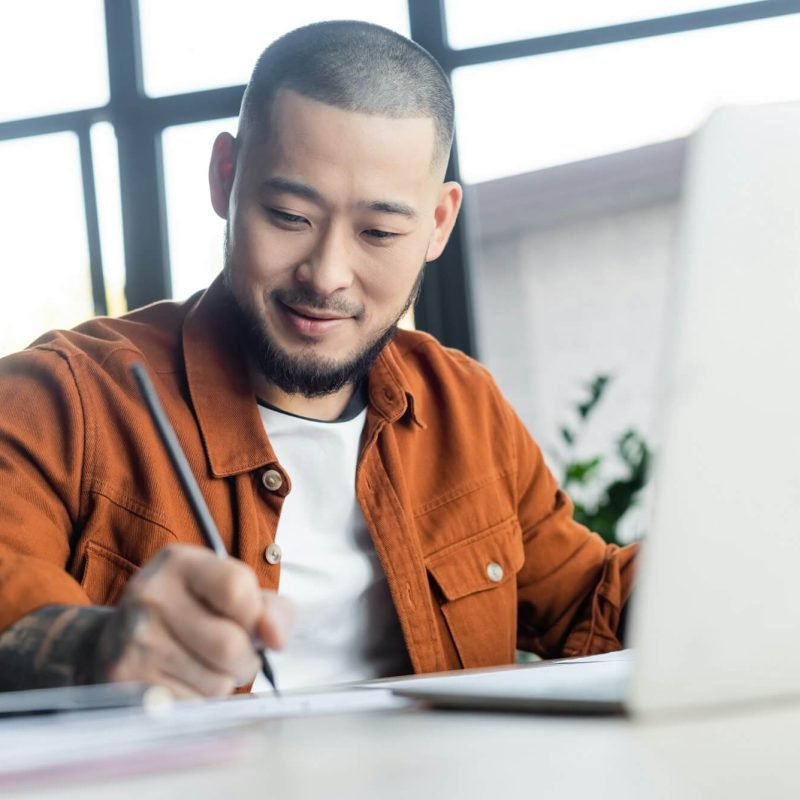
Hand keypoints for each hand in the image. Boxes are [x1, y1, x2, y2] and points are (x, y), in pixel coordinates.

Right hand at [90, 545, 292, 697]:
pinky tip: (182, 682)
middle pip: (229, 645)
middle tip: (235, 656)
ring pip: (215, 682)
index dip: (257, 616)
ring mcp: (135, 640)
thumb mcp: (228, 592)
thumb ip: (269, 608)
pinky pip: (192, 706)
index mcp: (180, 563)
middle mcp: (151, 596)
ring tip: (204, 666)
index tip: (253, 624)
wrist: (116, 640)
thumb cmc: (189, 612)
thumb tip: (276, 638)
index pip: (237, 589)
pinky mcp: (126, 682)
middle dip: (246, 659)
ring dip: (223, 682)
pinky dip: (200, 701)